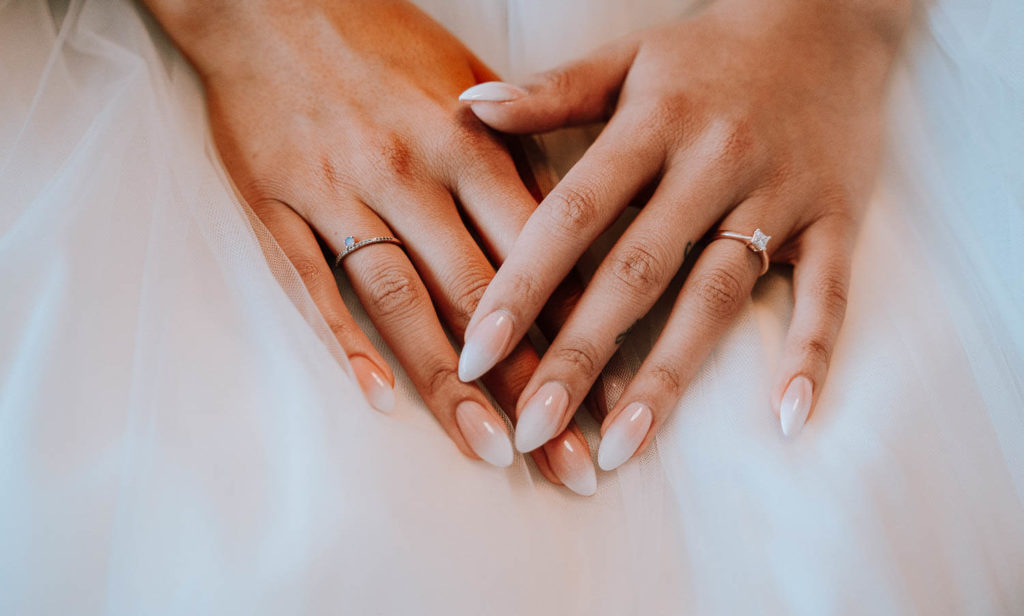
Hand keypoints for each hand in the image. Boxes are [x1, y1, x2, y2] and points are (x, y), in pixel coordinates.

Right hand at [144, 0, 598, 491]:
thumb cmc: (383, 40)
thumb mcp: (470, 79)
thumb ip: (520, 155)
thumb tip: (573, 234)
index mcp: (467, 139)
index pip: (536, 255)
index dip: (576, 332)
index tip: (611, 400)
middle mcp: (408, 173)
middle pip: (479, 295)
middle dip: (529, 383)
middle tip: (568, 462)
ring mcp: (340, 193)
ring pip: (402, 301)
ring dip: (448, 383)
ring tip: (492, 450)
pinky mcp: (278, 206)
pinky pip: (312, 284)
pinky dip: (345, 343)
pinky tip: (378, 400)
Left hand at [458, 0, 911, 467]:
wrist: (830, 18)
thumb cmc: (712, 49)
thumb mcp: (628, 57)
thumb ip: (552, 90)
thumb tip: (468, 105)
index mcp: (654, 124)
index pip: (572, 214)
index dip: (520, 285)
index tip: (476, 353)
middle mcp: (713, 164)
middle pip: (636, 272)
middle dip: (579, 355)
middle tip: (531, 428)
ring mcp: (779, 196)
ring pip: (716, 297)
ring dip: (668, 377)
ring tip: (619, 445)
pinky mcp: (836, 220)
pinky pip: (828, 295)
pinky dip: (811, 356)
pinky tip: (786, 419)